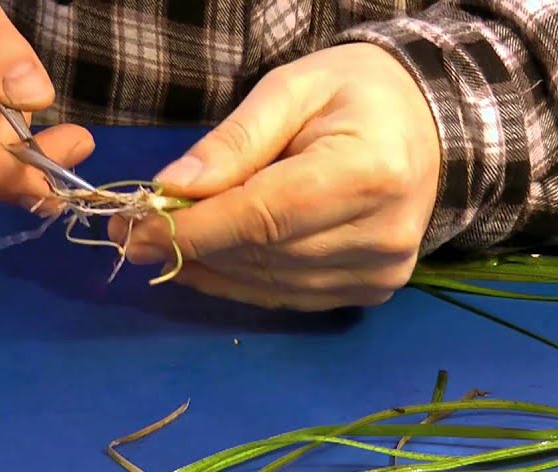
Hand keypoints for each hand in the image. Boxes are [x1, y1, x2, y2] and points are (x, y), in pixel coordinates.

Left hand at [110, 43, 441, 310]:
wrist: (427, 125)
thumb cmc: (356, 95)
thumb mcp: (292, 88)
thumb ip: (236, 139)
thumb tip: (174, 188)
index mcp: (369, 172)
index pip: (265, 216)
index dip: (195, 229)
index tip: (135, 229)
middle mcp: (384, 233)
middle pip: (264, 254)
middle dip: (190, 247)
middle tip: (131, 234)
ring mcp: (383, 270)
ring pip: (271, 283)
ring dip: (210, 269)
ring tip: (161, 246)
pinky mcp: (375, 290)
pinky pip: (290, 297)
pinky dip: (241, 283)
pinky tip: (206, 264)